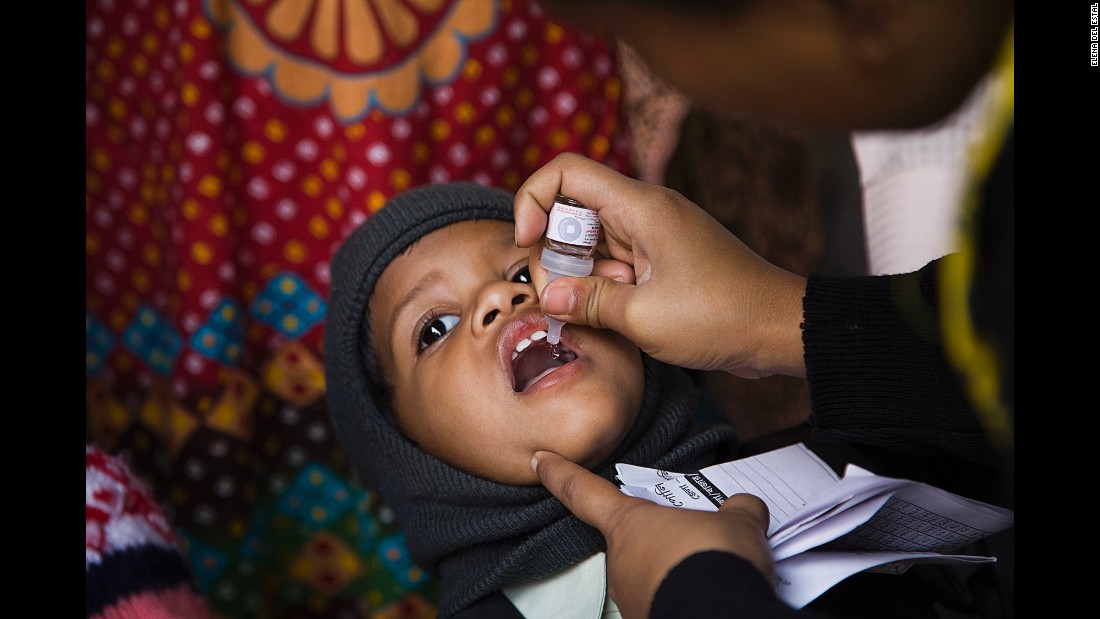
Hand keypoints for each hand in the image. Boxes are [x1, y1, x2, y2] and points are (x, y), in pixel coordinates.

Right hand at [515, 152, 806, 378]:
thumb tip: (548, 297)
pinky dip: (603, 286)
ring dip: (581, 276)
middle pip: (572, 212)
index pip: (566, 173)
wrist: (779, 330)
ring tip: (599, 312)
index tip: (527, 243)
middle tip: (562, 299)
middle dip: (555, 254)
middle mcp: (646, 212)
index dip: (533, 200)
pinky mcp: (663, 260)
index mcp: (641, 207)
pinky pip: (615, 262)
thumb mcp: (643, 316)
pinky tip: (616, 315)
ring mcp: (655, 235)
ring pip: (592, 242)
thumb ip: (587, 302)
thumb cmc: (722, 317)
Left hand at [532, 450, 774, 618]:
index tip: (539, 460)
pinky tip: (713, 594)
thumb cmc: (715, 560)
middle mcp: (621, 562)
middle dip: (663, 539)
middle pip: (634, 541)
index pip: (583, 492)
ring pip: (651, 575)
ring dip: (677, 571)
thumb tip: (744, 507)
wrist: (721, 615)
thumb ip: (737, 510)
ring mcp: (631, 599)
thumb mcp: (738, 523)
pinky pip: (665, 600)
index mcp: (630, 525)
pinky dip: (685, 596)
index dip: (560, 474)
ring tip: (717, 571)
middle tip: (700, 540)